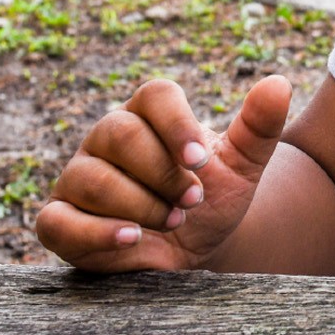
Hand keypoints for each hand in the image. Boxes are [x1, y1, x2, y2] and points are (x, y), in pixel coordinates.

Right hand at [36, 74, 291, 271]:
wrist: (194, 251)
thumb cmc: (212, 199)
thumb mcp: (244, 165)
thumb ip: (260, 126)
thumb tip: (277, 83)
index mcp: (148, 114)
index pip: (155, 95)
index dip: (178, 125)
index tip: (202, 161)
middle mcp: (106, 138)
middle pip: (120, 134)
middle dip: (163, 173)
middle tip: (193, 200)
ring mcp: (77, 177)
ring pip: (94, 179)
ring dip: (142, 205)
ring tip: (172, 220)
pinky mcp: (59, 220)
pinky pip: (57, 220)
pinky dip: (95, 231)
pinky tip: (132, 238)